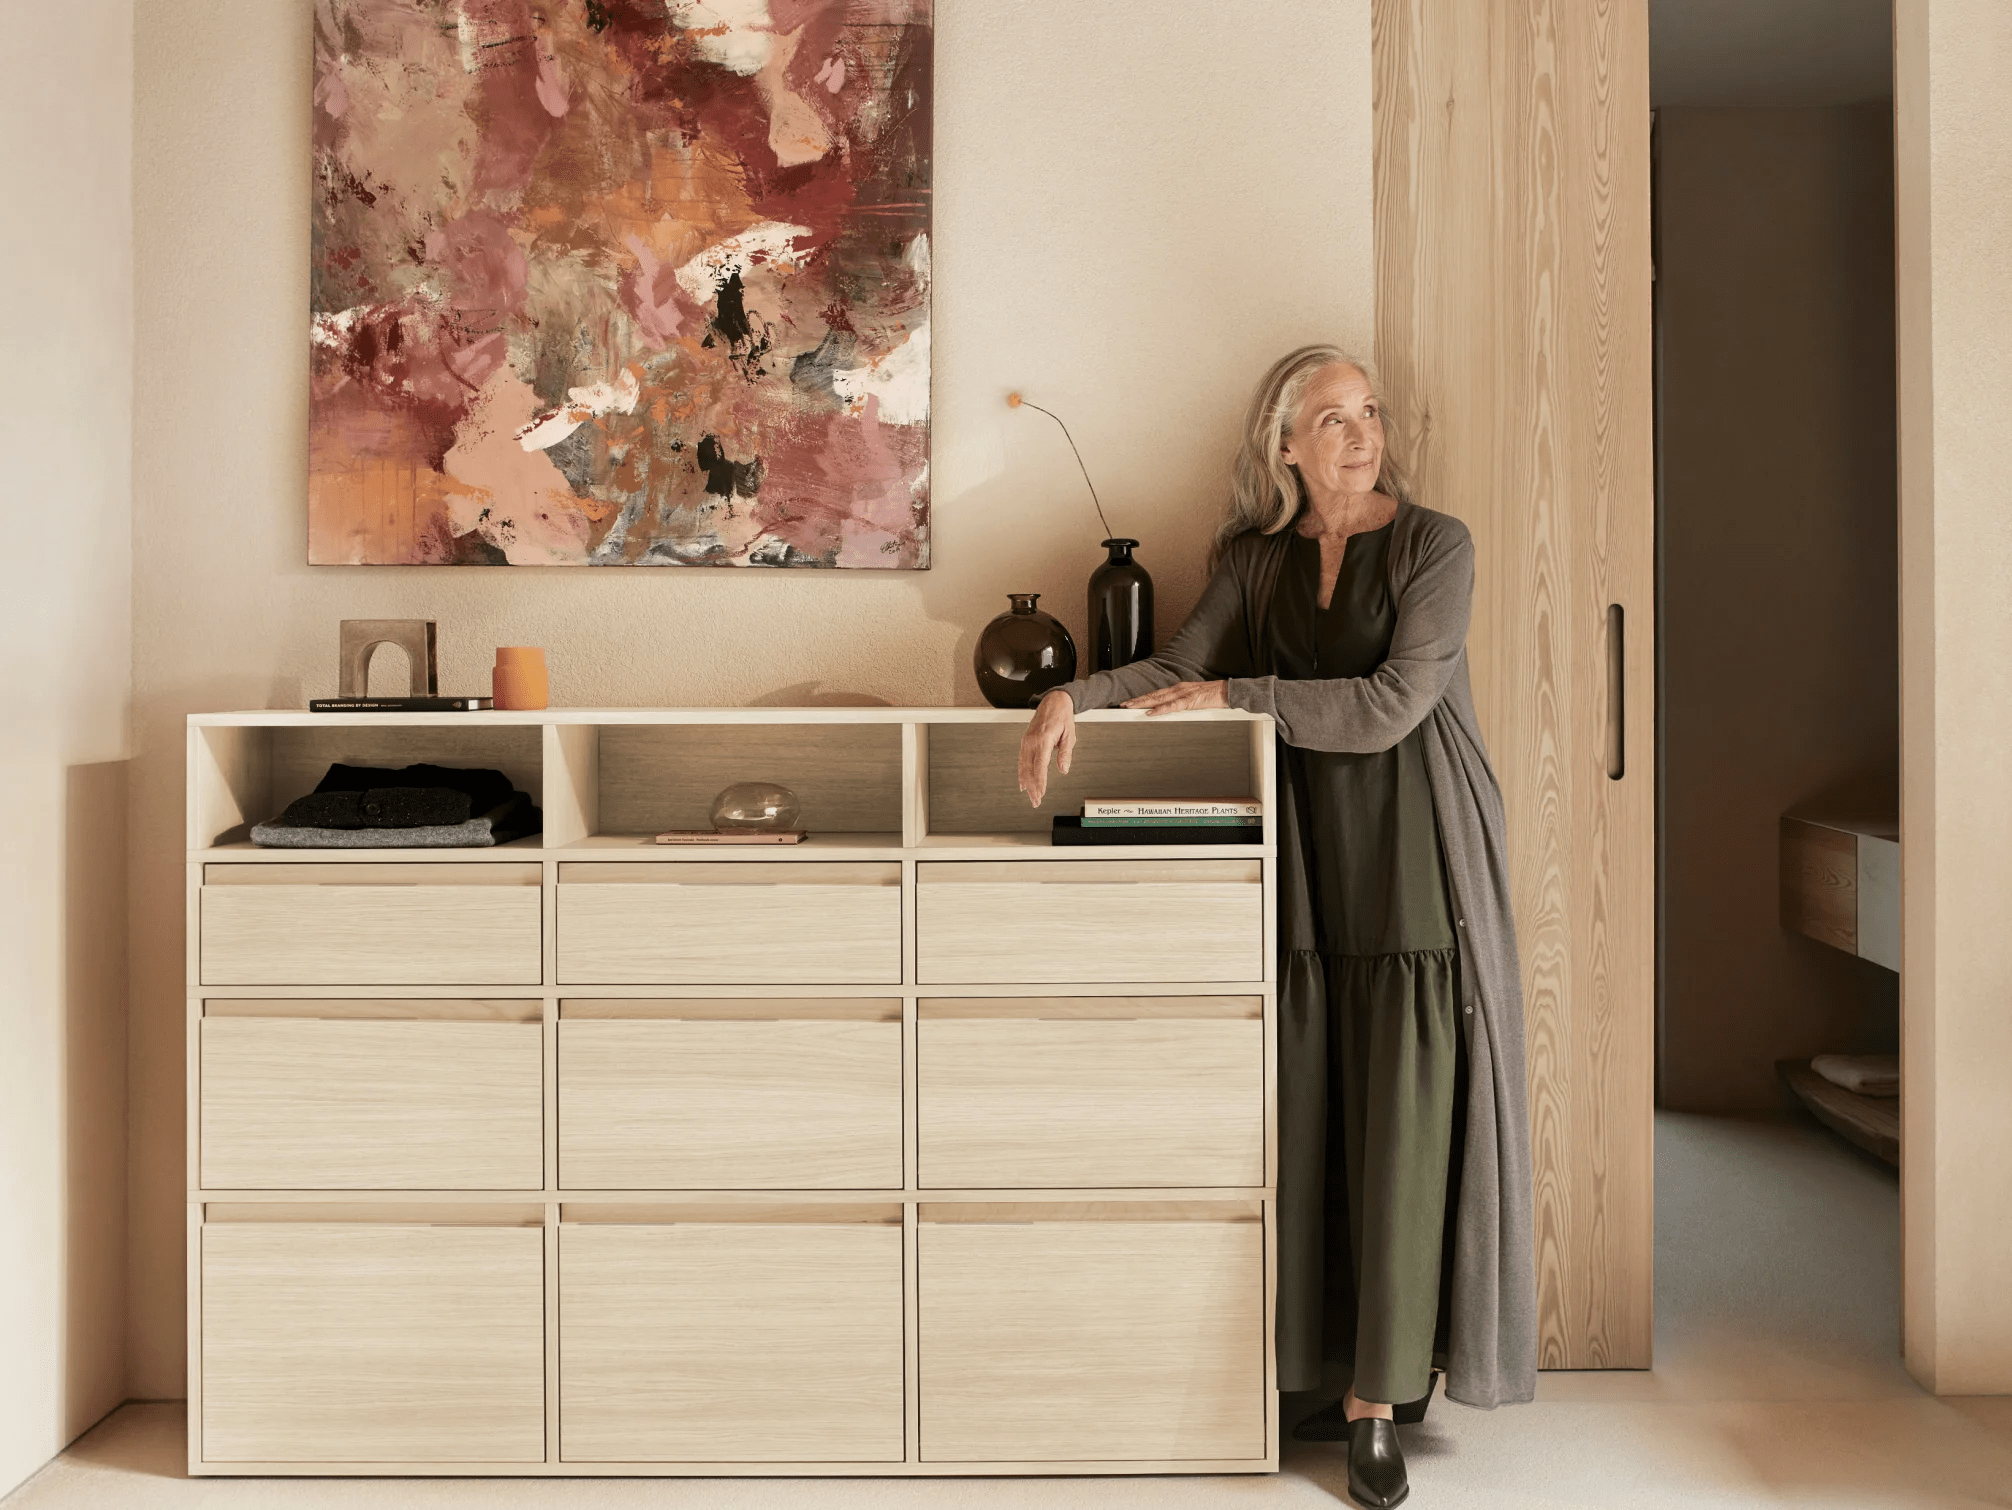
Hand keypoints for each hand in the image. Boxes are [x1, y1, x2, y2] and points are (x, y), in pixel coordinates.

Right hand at [1017, 690, 1076, 807]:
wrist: (1053, 701)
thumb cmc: (1062, 716)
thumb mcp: (1070, 735)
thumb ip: (1065, 753)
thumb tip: (1064, 769)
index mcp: (1044, 739)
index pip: (1040, 765)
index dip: (1040, 781)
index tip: (1041, 792)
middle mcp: (1032, 741)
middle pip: (1030, 769)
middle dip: (1032, 787)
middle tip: (1036, 801)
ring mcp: (1027, 741)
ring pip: (1023, 766)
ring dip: (1026, 783)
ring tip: (1029, 795)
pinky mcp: (1025, 741)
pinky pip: (1021, 760)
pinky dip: (1021, 773)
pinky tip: (1022, 782)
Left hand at [1121, 680, 1229, 715]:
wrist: (1228, 691)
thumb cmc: (1213, 696)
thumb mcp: (1194, 698)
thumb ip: (1182, 703)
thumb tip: (1172, 711)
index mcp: (1179, 689)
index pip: (1157, 694)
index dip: (1143, 698)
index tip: (1131, 702)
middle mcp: (1178, 689)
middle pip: (1154, 695)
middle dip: (1137, 700)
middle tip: (1123, 704)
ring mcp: (1183, 693)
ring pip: (1159, 698)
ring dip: (1143, 703)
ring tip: (1131, 707)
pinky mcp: (1190, 700)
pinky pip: (1172, 706)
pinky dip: (1160, 709)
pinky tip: (1151, 712)